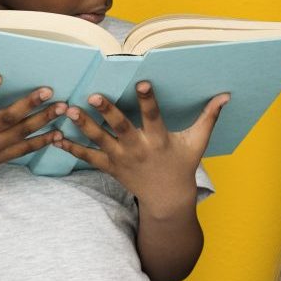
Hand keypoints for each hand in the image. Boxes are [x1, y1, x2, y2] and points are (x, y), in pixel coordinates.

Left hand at [50, 83, 226, 208]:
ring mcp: (121, 159)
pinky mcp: (110, 167)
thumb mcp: (197, 142)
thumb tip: (225, 95)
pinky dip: (71, 148)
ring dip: (82, 126)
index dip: (149, 100)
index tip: (142, 82)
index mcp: (159, 141)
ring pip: (99, 141)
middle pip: (120, 128)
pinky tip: (54, 137)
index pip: (154, 117)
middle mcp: (138, 149)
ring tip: (68, 110)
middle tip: (93, 95)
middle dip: (107, 112)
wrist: (166, 199)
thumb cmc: (182, 165)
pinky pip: (88, 157)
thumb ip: (209, 117)